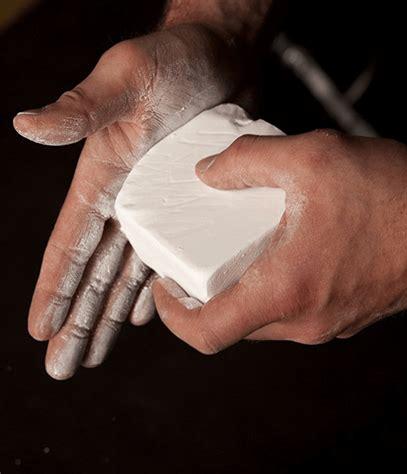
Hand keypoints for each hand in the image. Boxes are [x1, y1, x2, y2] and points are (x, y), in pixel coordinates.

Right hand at [14, 24, 239, 378]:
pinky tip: (148, 312)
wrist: (222, 55)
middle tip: (65, 366)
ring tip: (98, 352)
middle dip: (79, 319)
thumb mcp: (129, 78)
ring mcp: (159, 204)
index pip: (71, 243)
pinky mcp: (191, 203)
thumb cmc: (175, 59)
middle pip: (96, 271)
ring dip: (113, 315)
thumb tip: (28, 127)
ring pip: (130, 272)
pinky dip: (157, 287)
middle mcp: (126, 197)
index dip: (56, 288)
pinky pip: (169, 256)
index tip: (42, 331)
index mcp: (103, 175)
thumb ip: (83, 107)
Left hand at [152, 131, 406, 352]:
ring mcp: (330, 324)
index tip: (164, 287)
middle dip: (205, 297)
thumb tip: (209, 172)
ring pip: (264, 320)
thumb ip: (247, 161)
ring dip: (242, 292)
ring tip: (237, 250)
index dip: (172, 316)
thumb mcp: (311, 157)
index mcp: (287, 290)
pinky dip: (274, 290)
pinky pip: (294, 313)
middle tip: (195, 260)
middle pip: (233, 325)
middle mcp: (306, 321)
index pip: (207, 332)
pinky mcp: (347, 316)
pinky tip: (282, 252)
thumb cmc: (395, 192)